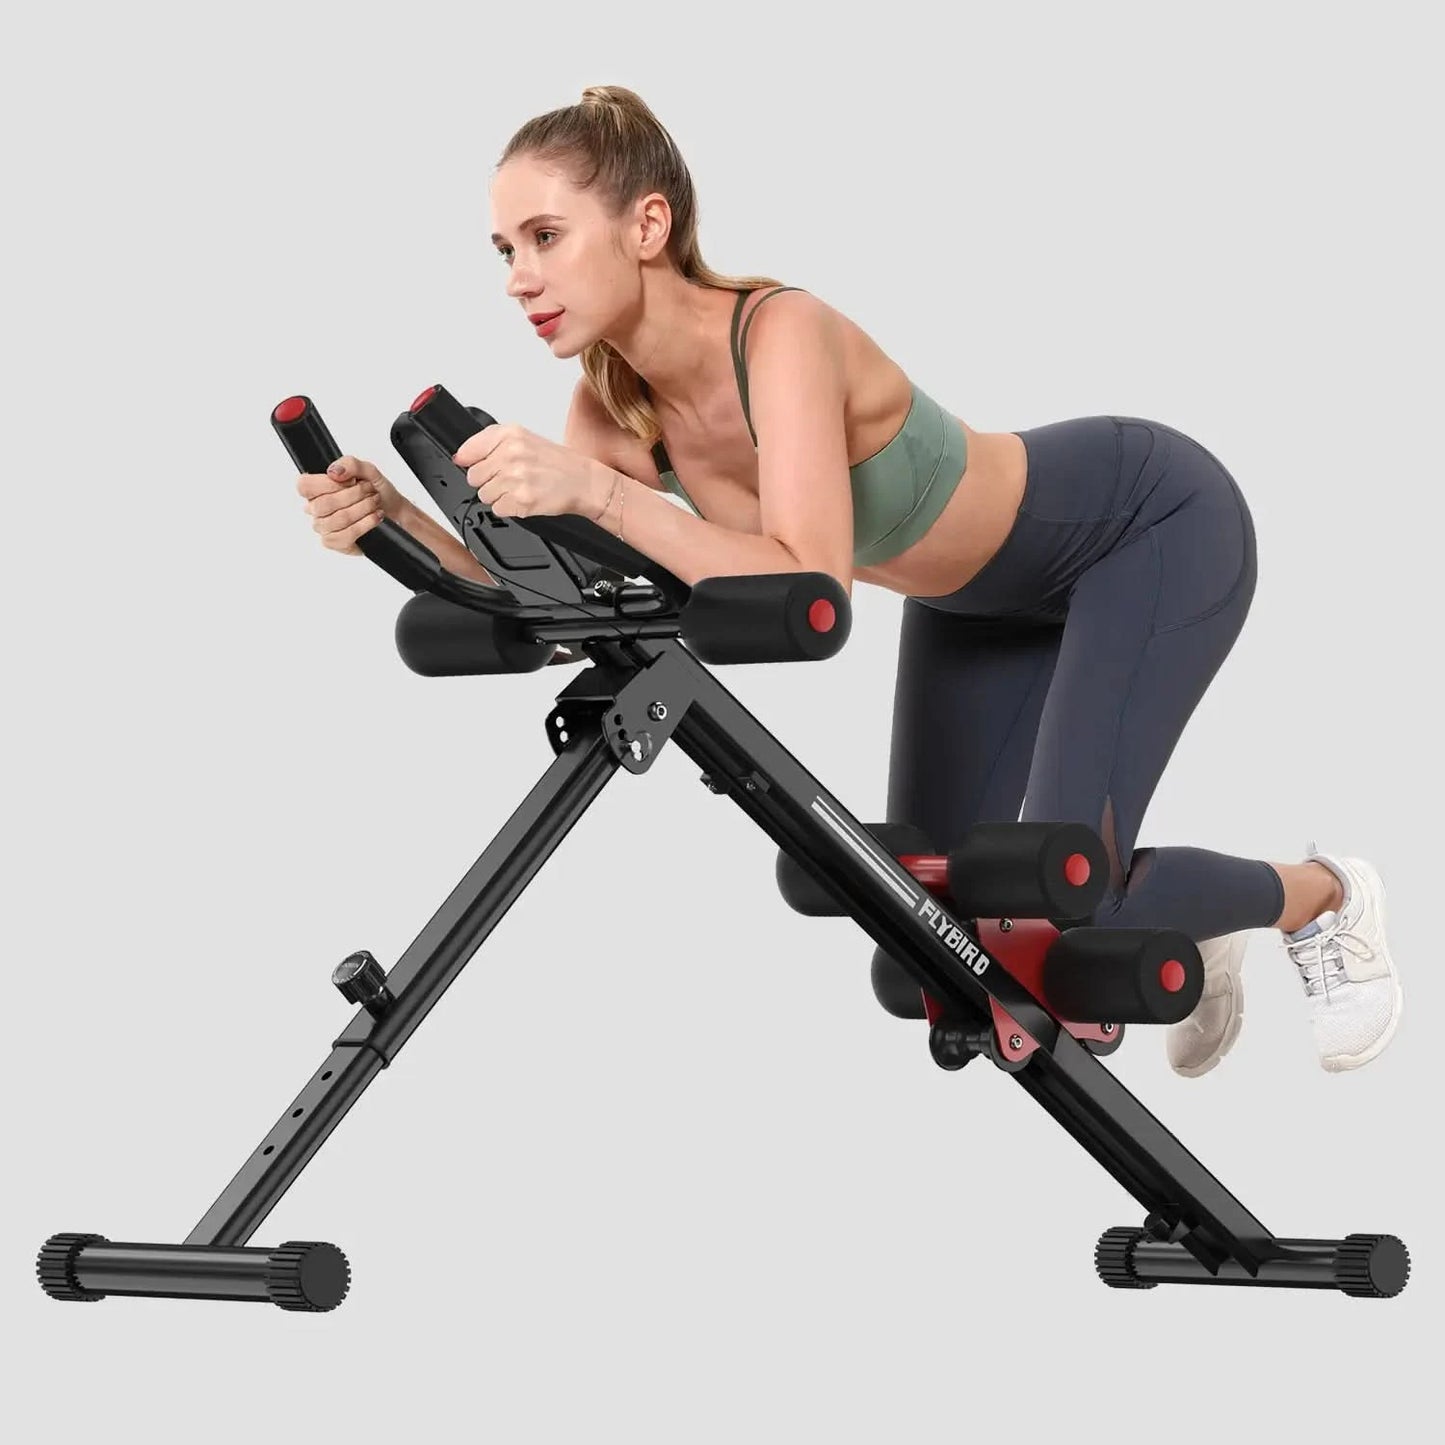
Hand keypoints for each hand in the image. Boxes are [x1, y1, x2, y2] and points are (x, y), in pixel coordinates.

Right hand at [297, 456, 406, 555]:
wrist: (392, 511)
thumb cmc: (375, 491)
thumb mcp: (367, 470)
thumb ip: (350, 464)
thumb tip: (334, 472)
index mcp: (316, 489)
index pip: (304, 486)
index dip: (327, 483)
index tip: (349, 481)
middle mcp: (315, 509)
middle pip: (323, 504)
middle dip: (353, 495)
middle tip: (368, 490)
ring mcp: (323, 527)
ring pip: (338, 520)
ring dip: (363, 508)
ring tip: (374, 502)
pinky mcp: (335, 542)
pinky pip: (346, 535)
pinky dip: (365, 524)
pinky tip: (375, 517)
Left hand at [452, 424, 605, 519]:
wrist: (583, 481)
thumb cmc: (556, 463)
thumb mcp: (524, 439)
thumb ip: (489, 443)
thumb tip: (460, 458)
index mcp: (510, 435)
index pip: (469, 451)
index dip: (473, 462)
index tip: (482, 466)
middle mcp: (511, 454)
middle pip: (474, 477)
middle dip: (489, 480)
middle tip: (510, 478)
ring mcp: (515, 478)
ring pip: (484, 495)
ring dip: (499, 496)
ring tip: (520, 488)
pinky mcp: (521, 500)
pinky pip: (497, 509)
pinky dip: (509, 508)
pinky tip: (524, 498)